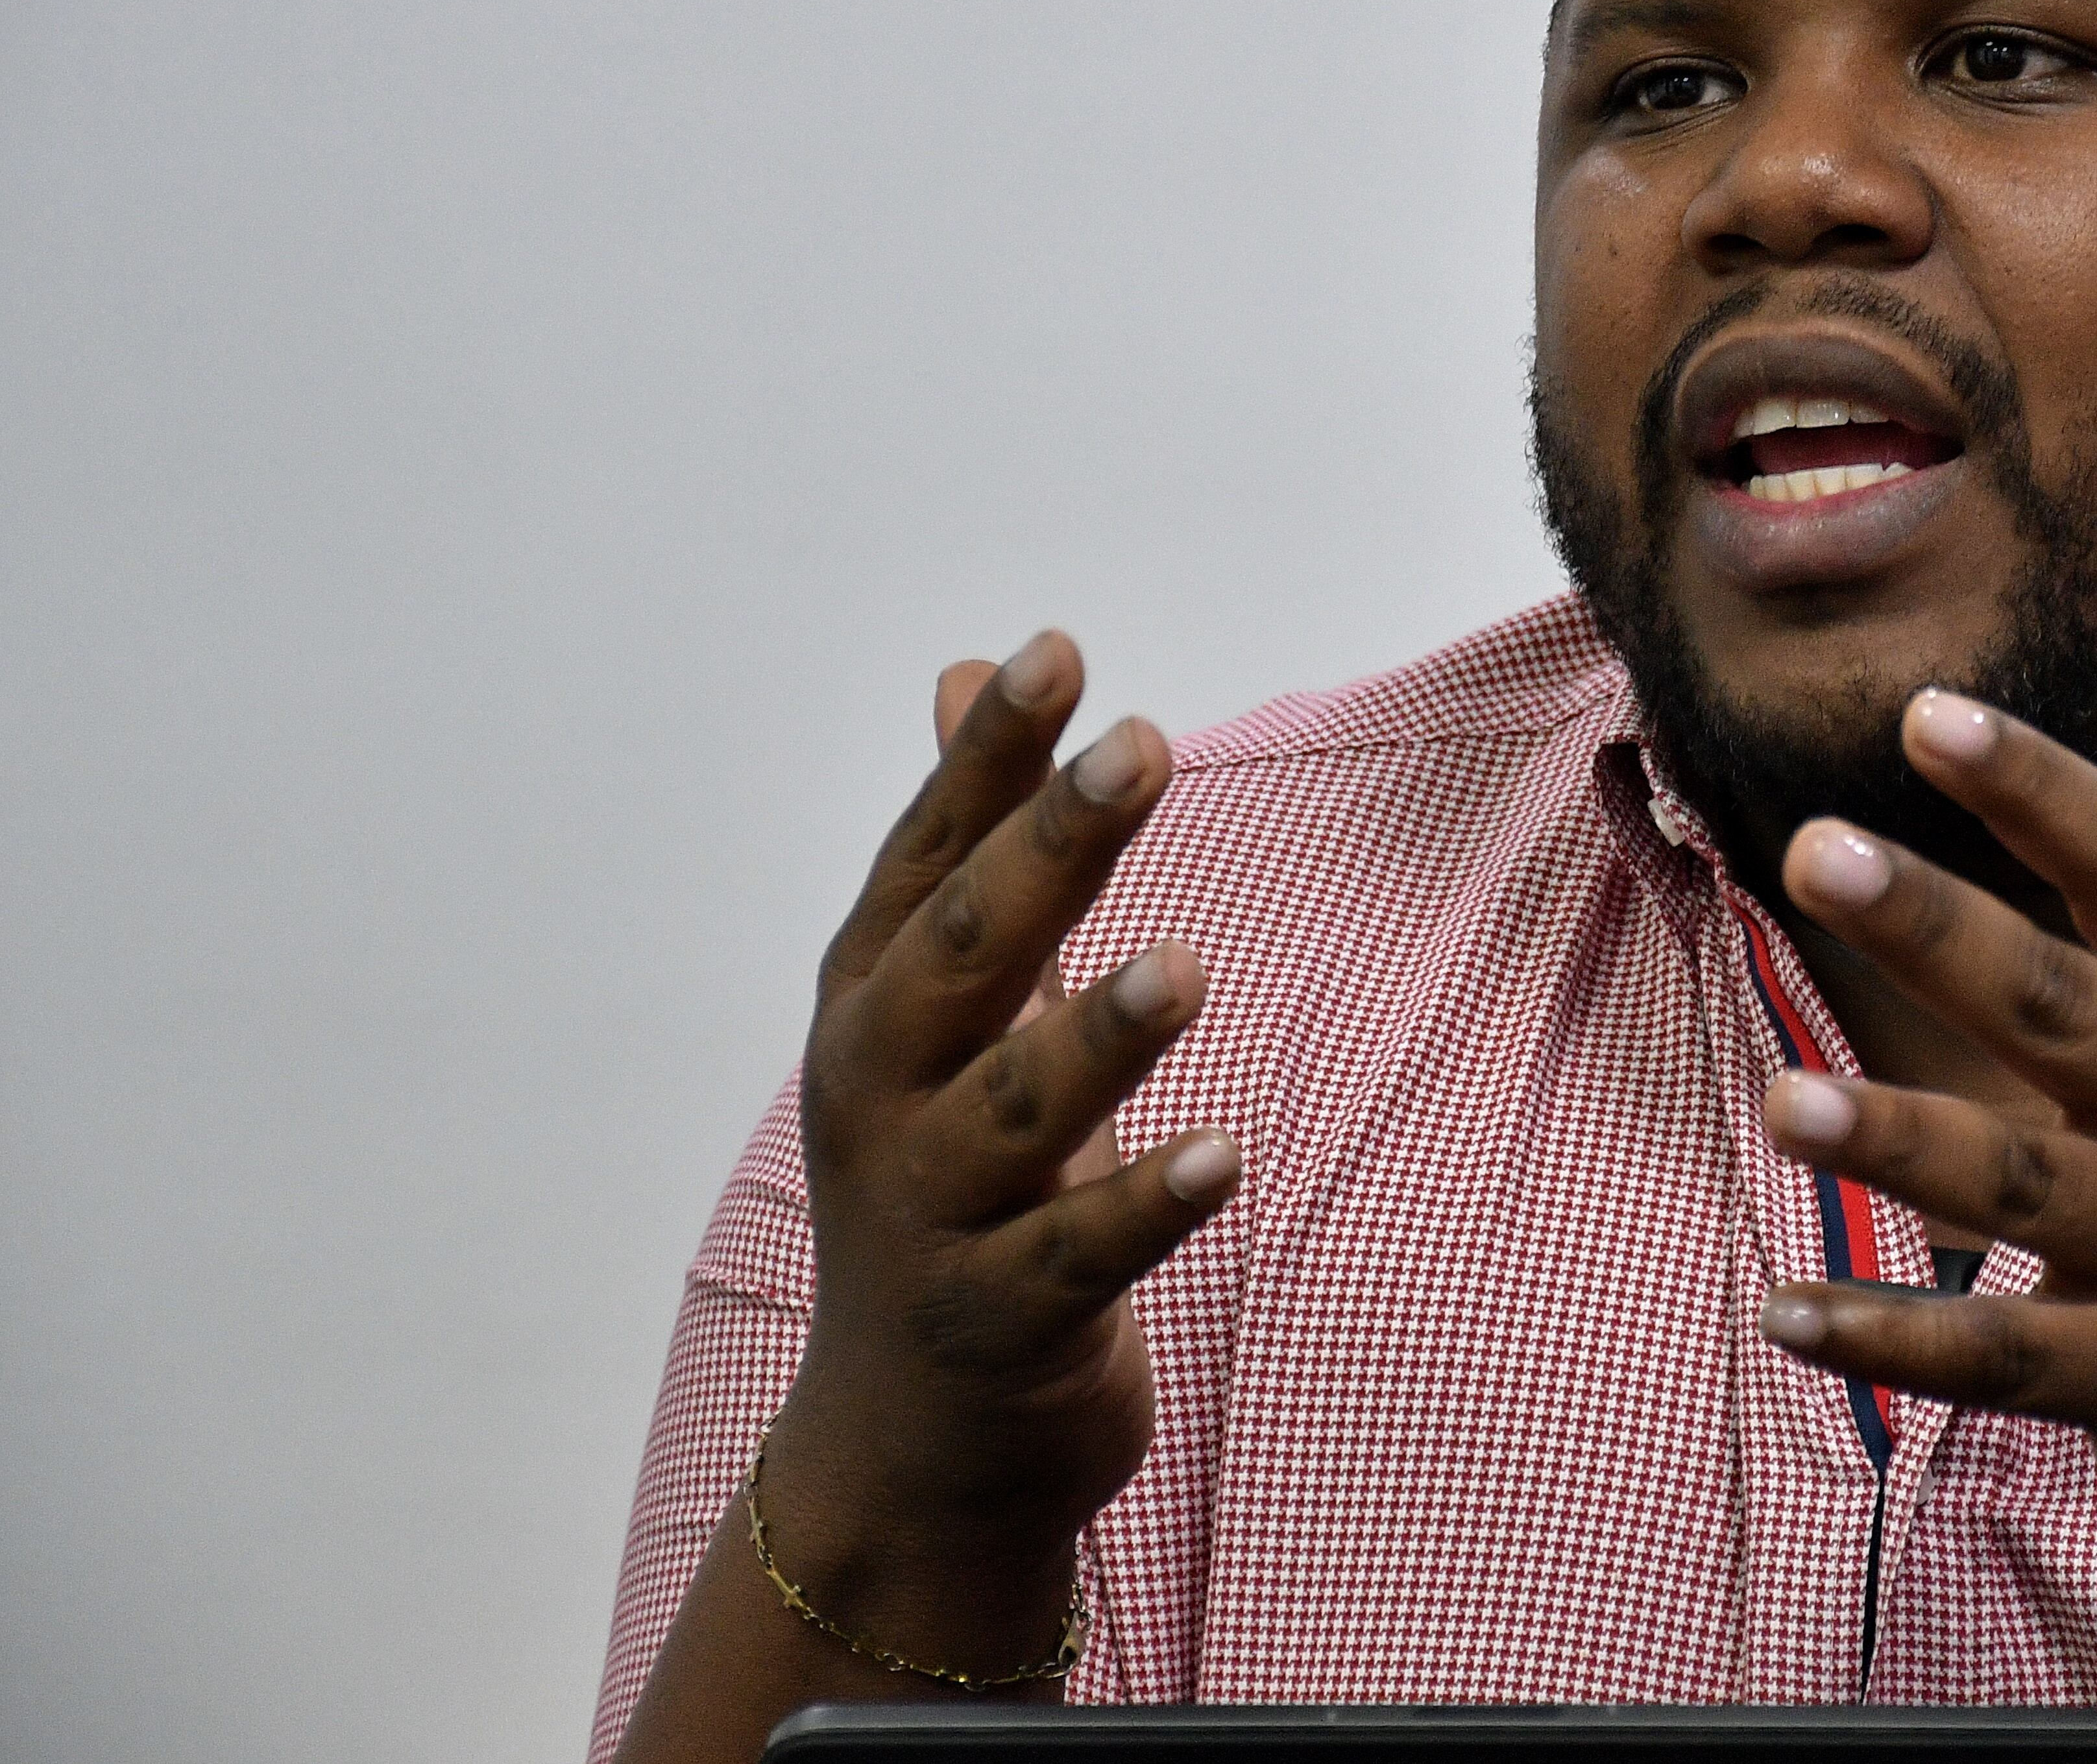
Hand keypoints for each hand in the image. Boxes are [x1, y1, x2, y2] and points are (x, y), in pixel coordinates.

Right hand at [760, 631, 1239, 1649]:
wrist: (904, 1443)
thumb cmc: (942, 1184)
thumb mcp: (938, 1008)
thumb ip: (969, 844)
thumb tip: (971, 671)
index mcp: (873, 1005)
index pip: (929, 857)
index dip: (991, 760)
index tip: (1060, 651)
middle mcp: (882, 1095)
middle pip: (966, 955)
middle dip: (1048, 851)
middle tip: (1141, 748)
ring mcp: (930, 1214)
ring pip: (1018, 1109)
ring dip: (1102, 1035)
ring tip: (1188, 962)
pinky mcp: (997, 1321)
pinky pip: (1076, 1255)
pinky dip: (1147, 1206)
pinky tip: (1223, 1156)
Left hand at [1755, 681, 2096, 1626]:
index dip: (2038, 790)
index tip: (1926, 712)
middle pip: (2059, 1003)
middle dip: (1937, 926)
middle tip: (1813, 848)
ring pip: (2014, 1182)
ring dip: (1890, 1138)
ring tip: (1775, 1101)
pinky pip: (1998, 1357)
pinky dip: (1887, 1341)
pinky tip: (1783, 1314)